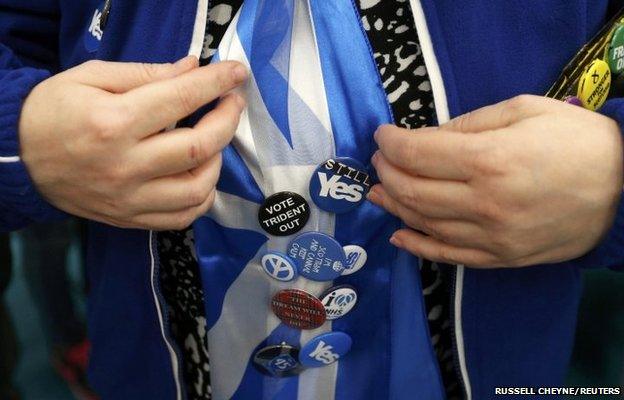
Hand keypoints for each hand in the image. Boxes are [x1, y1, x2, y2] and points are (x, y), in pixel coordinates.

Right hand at [19, 57, 247, 229]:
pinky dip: (202, 197)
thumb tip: (192, 69)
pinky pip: (182, 217)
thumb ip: (145, 74)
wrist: (18, 159)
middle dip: (227, 120)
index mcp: (114, 122)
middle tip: (232, 102)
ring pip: (198, 189)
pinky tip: (200, 175)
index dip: (216, 83)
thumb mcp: (91, 77)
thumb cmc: (53, 111)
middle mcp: (125, 165)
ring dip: (218, 162)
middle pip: (199, 148)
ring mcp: (129, 198)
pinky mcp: (129, 218)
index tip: (237, 73)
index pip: (181, 99)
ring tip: (213, 142)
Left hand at [368, 95, 623, 267]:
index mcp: (490, 160)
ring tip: (380, 191)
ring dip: (395, 206)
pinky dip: (418, 246)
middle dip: (387, 172)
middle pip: (413, 191)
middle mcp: (485, 203)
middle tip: (381, 160)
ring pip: (425, 224)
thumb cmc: (576, 139)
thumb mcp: (523, 110)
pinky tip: (399, 235)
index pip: (417, 154)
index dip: (390, 143)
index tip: (382, 135)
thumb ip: (468, 125)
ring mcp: (492, 237)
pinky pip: (449, 256)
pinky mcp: (502, 258)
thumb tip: (424, 138)